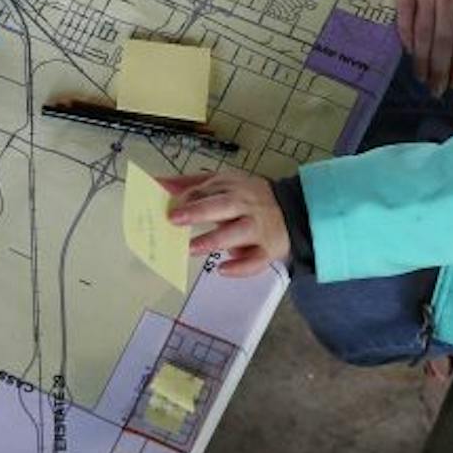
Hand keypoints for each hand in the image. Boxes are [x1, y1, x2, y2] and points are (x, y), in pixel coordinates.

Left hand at [160, 169, 287, 275]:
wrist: (293, 212)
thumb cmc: (248, 199)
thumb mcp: (223, 184)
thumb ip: (191, 184)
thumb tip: (159, 183)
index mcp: (234, 188)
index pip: (210, 190)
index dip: (189, 199)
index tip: (169, 208)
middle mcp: (246, 207)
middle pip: (224, 206)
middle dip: (200, 211)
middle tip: (174, 220)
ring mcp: (258, 229)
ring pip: (238, 233)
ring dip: (214, 240)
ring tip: (191, 248)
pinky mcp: (268, 250)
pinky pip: (256, 261)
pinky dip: (240, 267)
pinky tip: (222, 270)